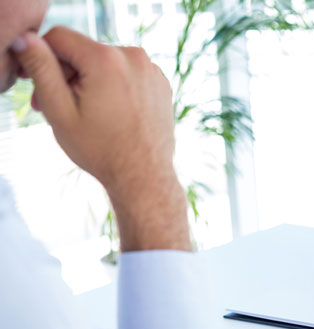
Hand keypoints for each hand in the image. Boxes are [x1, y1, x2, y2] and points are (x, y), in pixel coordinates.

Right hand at [12, 27, 189, 251]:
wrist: (143, 176)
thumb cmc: (101, 150)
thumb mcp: (60, 110)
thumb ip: (41, 69)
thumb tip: (24, 39)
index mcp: (106, 59)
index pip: (59, 37)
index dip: (41, 56)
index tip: (34, 83)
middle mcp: (133, 56)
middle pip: (83, 51)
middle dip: (65, 75)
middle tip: (53, 107)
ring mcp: (150, 69)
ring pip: (105, 63)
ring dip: (89, 81)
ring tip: (84, 113)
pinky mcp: (160, 83)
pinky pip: (127, 74)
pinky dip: (113, 86)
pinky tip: (109, 113)